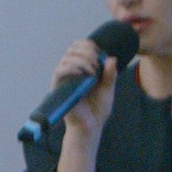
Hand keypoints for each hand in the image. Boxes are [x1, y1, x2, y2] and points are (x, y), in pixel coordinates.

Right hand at [50, 39, 118, 171]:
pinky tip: (84, 74)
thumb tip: (112, 58)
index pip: (79, 47)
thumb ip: (110, 75)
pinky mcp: (59, 88)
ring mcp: (64, 79)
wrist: (91, 126)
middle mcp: (71, 71)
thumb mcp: (108, 89)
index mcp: (82, 69)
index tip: (100, 53)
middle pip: (72, 49)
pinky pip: (59, 71)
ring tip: (93, 72)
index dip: (89, 45)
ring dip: (82, 60)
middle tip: (98, 63)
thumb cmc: (98, 109)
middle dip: (87, 51)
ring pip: (67, 58)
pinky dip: (72, 68)